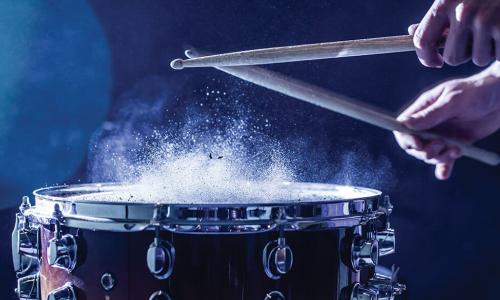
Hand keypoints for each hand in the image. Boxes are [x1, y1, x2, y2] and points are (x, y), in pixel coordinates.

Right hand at [394, 62, 499, 178]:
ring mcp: (442, 135)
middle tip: (441, 145)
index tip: (418, 144)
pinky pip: (445, 161)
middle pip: (414, 146)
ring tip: (456, 149)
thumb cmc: (477, 91)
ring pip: (430, 155)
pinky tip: (444, 174)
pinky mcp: (455, 144)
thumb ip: (431, 114)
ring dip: (440, 157)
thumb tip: (406, 124)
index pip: (403, 127)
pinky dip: (443, 168)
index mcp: (424, 109)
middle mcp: (429, 124)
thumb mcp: (453, 101)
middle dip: (425, 151)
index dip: (406, 139)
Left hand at [412, 0, 499, 66]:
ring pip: (477, 58)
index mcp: (446, 1)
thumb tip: (411, 32)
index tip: (434, 62)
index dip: (426, 57)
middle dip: (464, 54)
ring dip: (487, 50)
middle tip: (478, 37)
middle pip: (452, 57)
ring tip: (496, 28)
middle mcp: (464, 11)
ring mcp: (486, 20)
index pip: (422, 40)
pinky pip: (497, 56)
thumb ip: (440, 15)